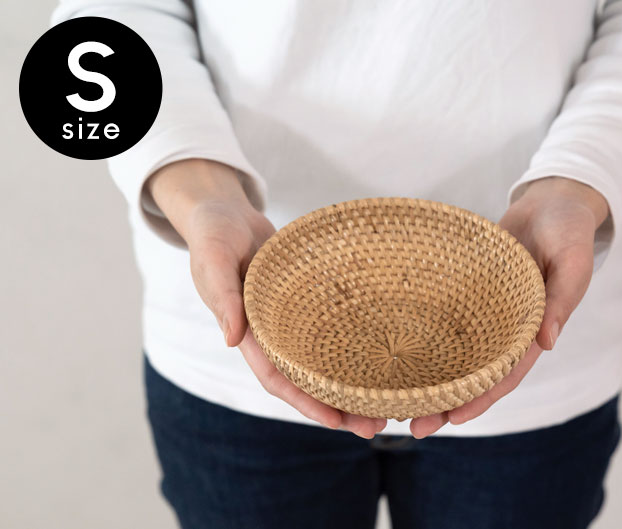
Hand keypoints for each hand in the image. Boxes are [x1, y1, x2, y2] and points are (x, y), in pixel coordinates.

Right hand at [147, 159, 385, 437]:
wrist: (226, 213)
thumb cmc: (213, 235)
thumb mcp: (213, 259)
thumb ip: (221, 296)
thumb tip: (232, 340)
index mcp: (248, 333)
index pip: (278, 379)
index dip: (305, 402)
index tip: (336, 422)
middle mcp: (272, 333)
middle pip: (308, 380)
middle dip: (338, 406)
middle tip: (377, 425)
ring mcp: (292, 319)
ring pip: (324, 359)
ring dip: (351, 383)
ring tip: (388, 402)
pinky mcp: (308, 301)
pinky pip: (333, 328)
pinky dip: (353, 345)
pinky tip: (382, 354)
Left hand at [409, 176, 609, 437]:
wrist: (552, 202)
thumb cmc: (569, 230)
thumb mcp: (573, 261)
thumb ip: (562, 300)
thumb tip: (547, 343)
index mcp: (534, 330)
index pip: (505, 374)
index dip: (481, 399)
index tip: (454, 419)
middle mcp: (506, 328)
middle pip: (474, 374)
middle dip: (447, 402)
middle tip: (412, 426)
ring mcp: (485, 312)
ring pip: (456, 353)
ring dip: (432, 379)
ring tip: (397, 401)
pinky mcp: (469, 292)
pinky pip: (446, 321)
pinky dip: (427, 340)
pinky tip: (398, 352)